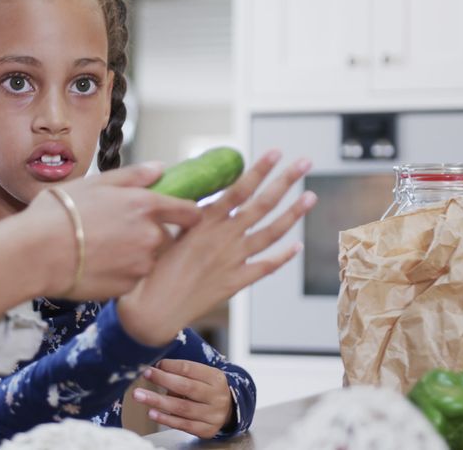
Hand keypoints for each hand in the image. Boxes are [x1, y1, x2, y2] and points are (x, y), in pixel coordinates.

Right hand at [22, 162, 201, 300]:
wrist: (36, 253)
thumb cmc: (59, 213)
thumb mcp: (95, 183)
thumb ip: (134, 176)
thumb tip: (161, 169)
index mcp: (145, 205)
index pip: (189, 212)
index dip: (187, 213)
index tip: (180, 215)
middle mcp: (150, 236)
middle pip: (165, 237)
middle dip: (148, 235)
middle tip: (117, 231)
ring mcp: (140, 265)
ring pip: (147, 259)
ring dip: (134, 255)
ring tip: (100, 249)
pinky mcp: (127, 287)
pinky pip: (131, 279)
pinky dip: (120, 273)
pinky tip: (95, 265)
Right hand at [118, 150, 316, 345]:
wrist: (153, 308)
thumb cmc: (152, 268)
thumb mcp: (165, 230)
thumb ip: (187, 212)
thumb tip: (199, 192)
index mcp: (204, 222)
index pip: (239, 189)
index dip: (259, 170)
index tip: (275, 153)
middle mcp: (223, 238)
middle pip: (262, 205)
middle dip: (285, 182)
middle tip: (304, 164)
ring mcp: (233, 260)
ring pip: (271, 233)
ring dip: (293, 214)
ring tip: (311, 196)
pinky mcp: (235, 282)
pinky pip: (265, 267)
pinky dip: (282, 257)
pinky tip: (296, 246)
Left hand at [132, 359, 233, 438]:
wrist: (228, 411)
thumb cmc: (208, 390)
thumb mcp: (203, 377)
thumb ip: (183, 373)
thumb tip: (156, 370)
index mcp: (215, 378)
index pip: (190, 369)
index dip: (170, 366)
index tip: (154, 365)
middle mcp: (216, 396)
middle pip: (186, 387)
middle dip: (163, 380)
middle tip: (145, 375)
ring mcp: (213, 415)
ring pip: (182, 408)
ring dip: (158, 401)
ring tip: (140, 395)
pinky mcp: (206, 430)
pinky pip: (183, 425)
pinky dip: (166, 419)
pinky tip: (152, 413)